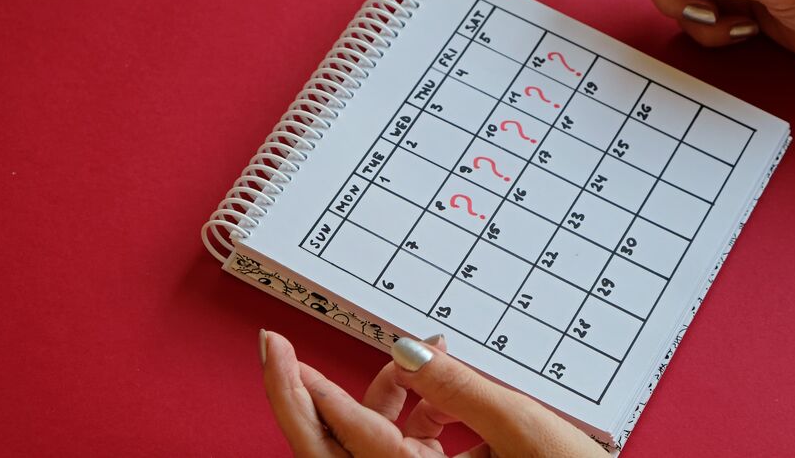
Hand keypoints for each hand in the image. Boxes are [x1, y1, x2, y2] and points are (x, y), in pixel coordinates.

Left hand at [259, 330, 608, 456]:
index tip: (283, 356)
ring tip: (427, 355)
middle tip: (273, 347)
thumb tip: (409, 349)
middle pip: (327, 449)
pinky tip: (442, 382)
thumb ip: (461, 388)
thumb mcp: (521, 430)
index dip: (318, 394)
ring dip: (382, 391)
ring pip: (364, 438)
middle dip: (298, 396)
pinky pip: (396, 438)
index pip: (358, 440)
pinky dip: (413, 405)